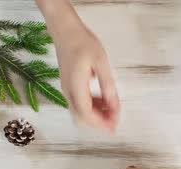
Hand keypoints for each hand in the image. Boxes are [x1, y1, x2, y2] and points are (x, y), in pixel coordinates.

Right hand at [38, 0, 119, 130]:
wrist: (65, 30)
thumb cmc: (83, 43)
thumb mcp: (100, 62)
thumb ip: (107, 85)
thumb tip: (114, 104)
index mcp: (75, 86)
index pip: (87, 114)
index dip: (101, 123)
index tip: (115, 125)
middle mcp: (68, 92)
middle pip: (82, 118)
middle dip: (99, 123)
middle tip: (115, 120)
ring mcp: (67, 90)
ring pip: (80, 113)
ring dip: (96, 115)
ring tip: (112, 110)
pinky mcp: (68, 86)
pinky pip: (79, 104)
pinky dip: (92, 107)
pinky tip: (104, 101)